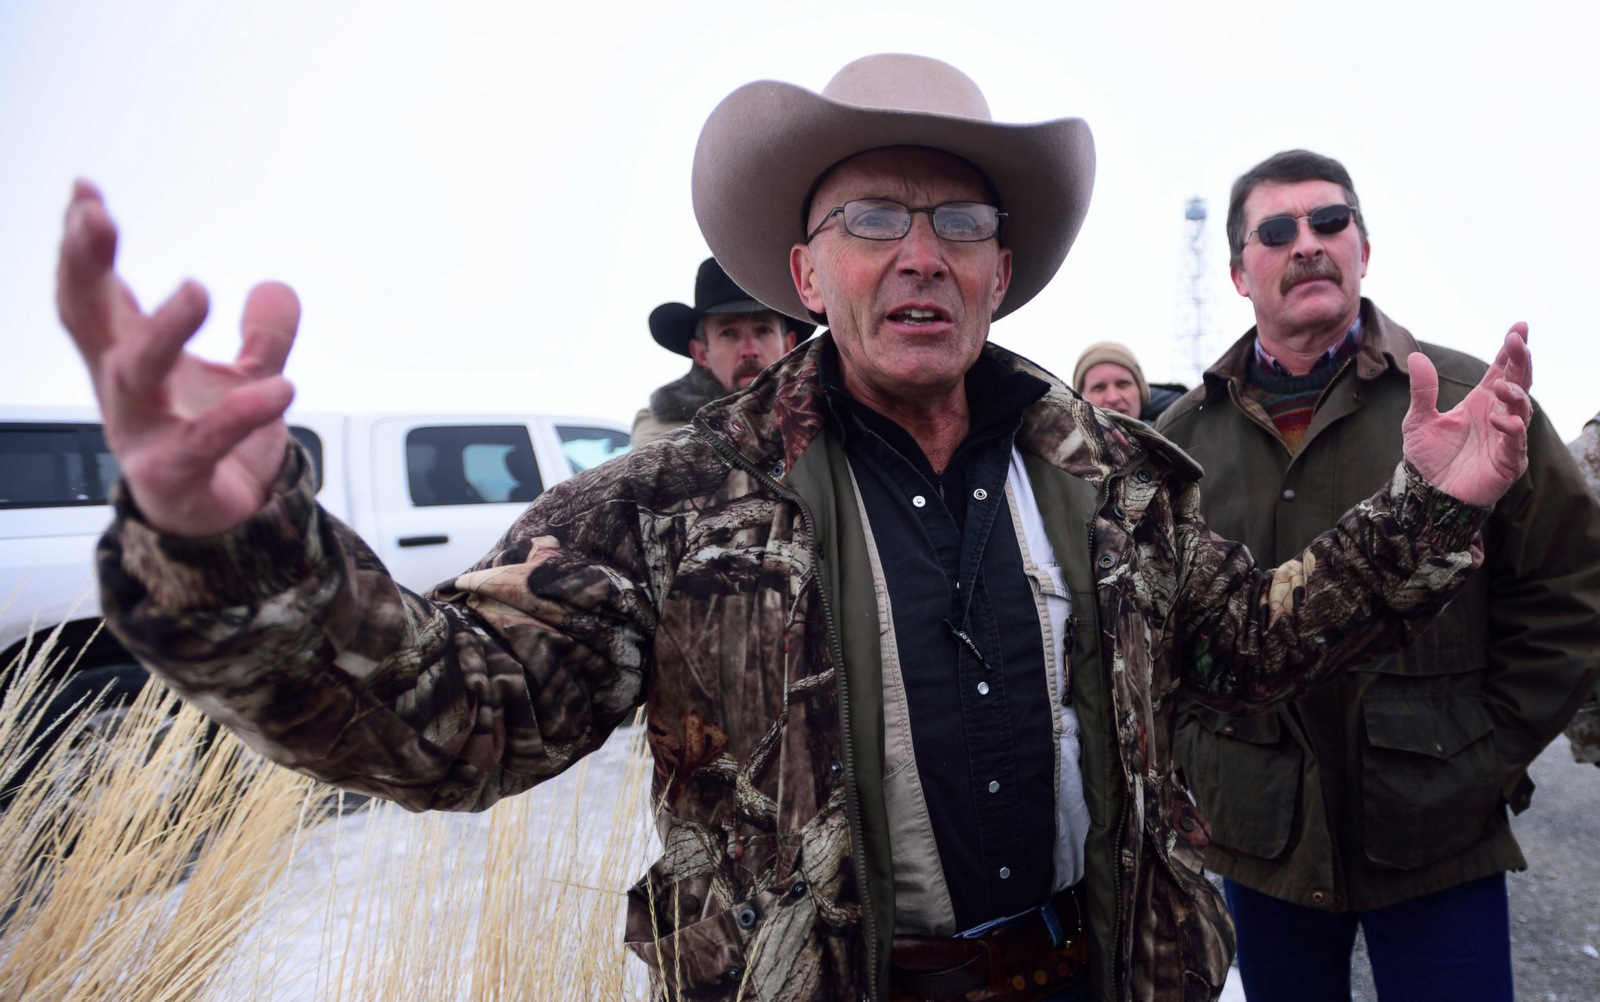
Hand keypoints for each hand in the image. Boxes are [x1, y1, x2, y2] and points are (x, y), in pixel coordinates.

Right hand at [56, 182, 298, 536]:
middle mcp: (125, 392)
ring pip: (135, 375)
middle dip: (84, 266)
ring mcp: (142, 435)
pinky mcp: (175, 478)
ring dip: (162, 329)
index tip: (83, 192)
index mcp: (132, 359)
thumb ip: (264, 335)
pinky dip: (242, 413)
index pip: (94, 294)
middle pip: (86, 320)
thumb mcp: (246, 378)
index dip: (82, 246)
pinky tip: (279, 387)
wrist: (225, 530)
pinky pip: (203, 442)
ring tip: (199, 287)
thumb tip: (275, 287)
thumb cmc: (217, 449)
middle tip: (94, 217)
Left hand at [1402, 323, 1532, 506]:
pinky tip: (1499, 419)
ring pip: (1522, 410)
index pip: (1501, 370)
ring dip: (1514, 394)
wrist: (1426, 495)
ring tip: (1500, 385)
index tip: (1518, 328)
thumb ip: (1422, 390)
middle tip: (1518, 341)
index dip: (1511, 351)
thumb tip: (1416, 356)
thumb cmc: (1428, 458)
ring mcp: (1506, 438)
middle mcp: (1498, 415)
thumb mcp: (1418, 419)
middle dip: (1521, 362)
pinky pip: (1516, 443)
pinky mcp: (1508, 462)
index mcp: (1480, 402)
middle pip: (1518, 383)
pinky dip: (1511, 429)